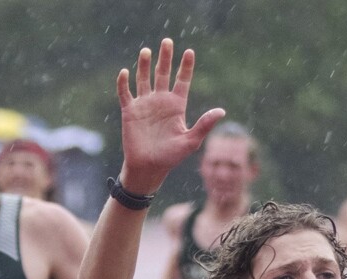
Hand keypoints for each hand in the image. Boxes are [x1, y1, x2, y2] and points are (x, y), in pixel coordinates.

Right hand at [116, 39, 225, 195]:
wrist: (148, 168)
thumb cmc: (171, 157)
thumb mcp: (191, 141)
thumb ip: (204, 125)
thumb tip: (222, 111)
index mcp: (176, 105)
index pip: (182, 80)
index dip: (185, 66)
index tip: (189, 52)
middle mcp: (160, 101)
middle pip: (163, 73)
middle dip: (165, 57)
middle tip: (167, 41)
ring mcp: (144, 105)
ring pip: (144, 79)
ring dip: (144, 65)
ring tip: (146, 50)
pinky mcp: (130, 111)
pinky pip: (125, 93)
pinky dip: (124, 83)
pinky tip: (125, 72)